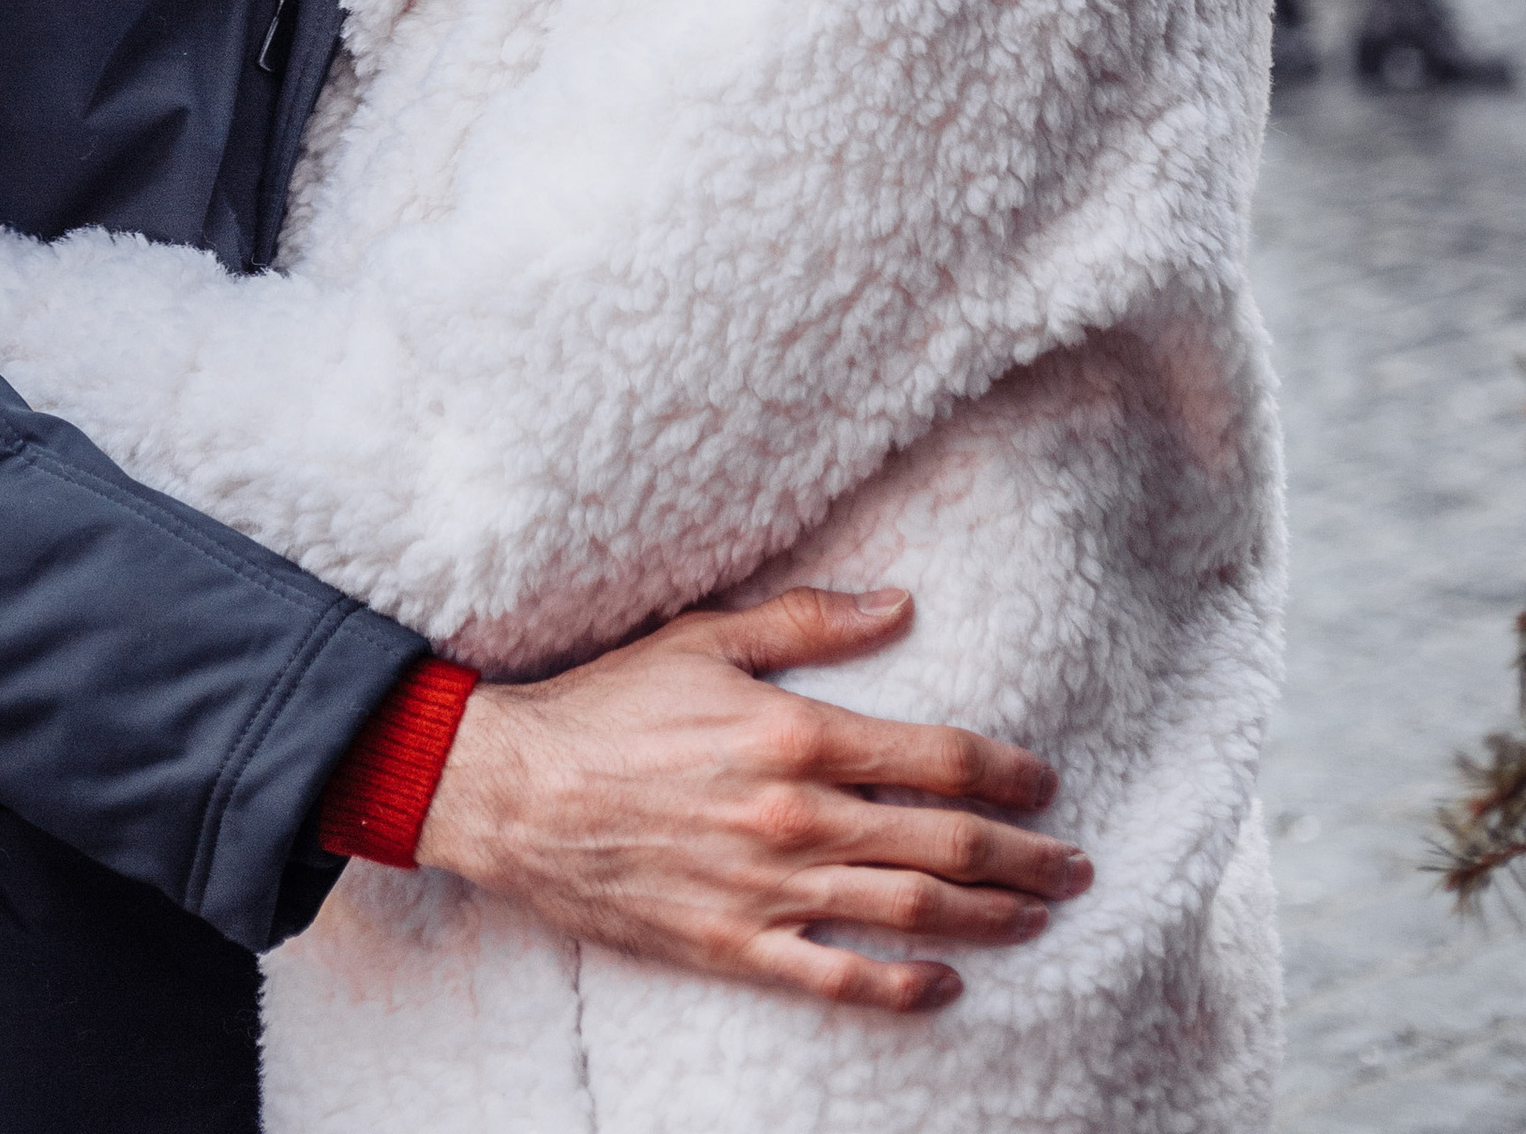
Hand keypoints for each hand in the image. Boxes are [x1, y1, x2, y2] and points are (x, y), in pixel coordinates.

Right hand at [416, 589, 1087, 1012]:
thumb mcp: (706, 637)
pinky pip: (838, 979)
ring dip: (987, 917)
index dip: (1006, 773)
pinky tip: (945, 983)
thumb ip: (809, 623)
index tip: (1046, 785)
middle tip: (1076, 866)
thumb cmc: (609, 705)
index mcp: (797, 734)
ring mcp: (769, 889)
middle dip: (1024, 856)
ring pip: (909, 911)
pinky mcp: (735, 945)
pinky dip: (902, 987)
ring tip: (1035, 918)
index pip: (935, 757)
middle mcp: (797, 817)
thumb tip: (900, 605)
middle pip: (944, 841)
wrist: (516, 790)